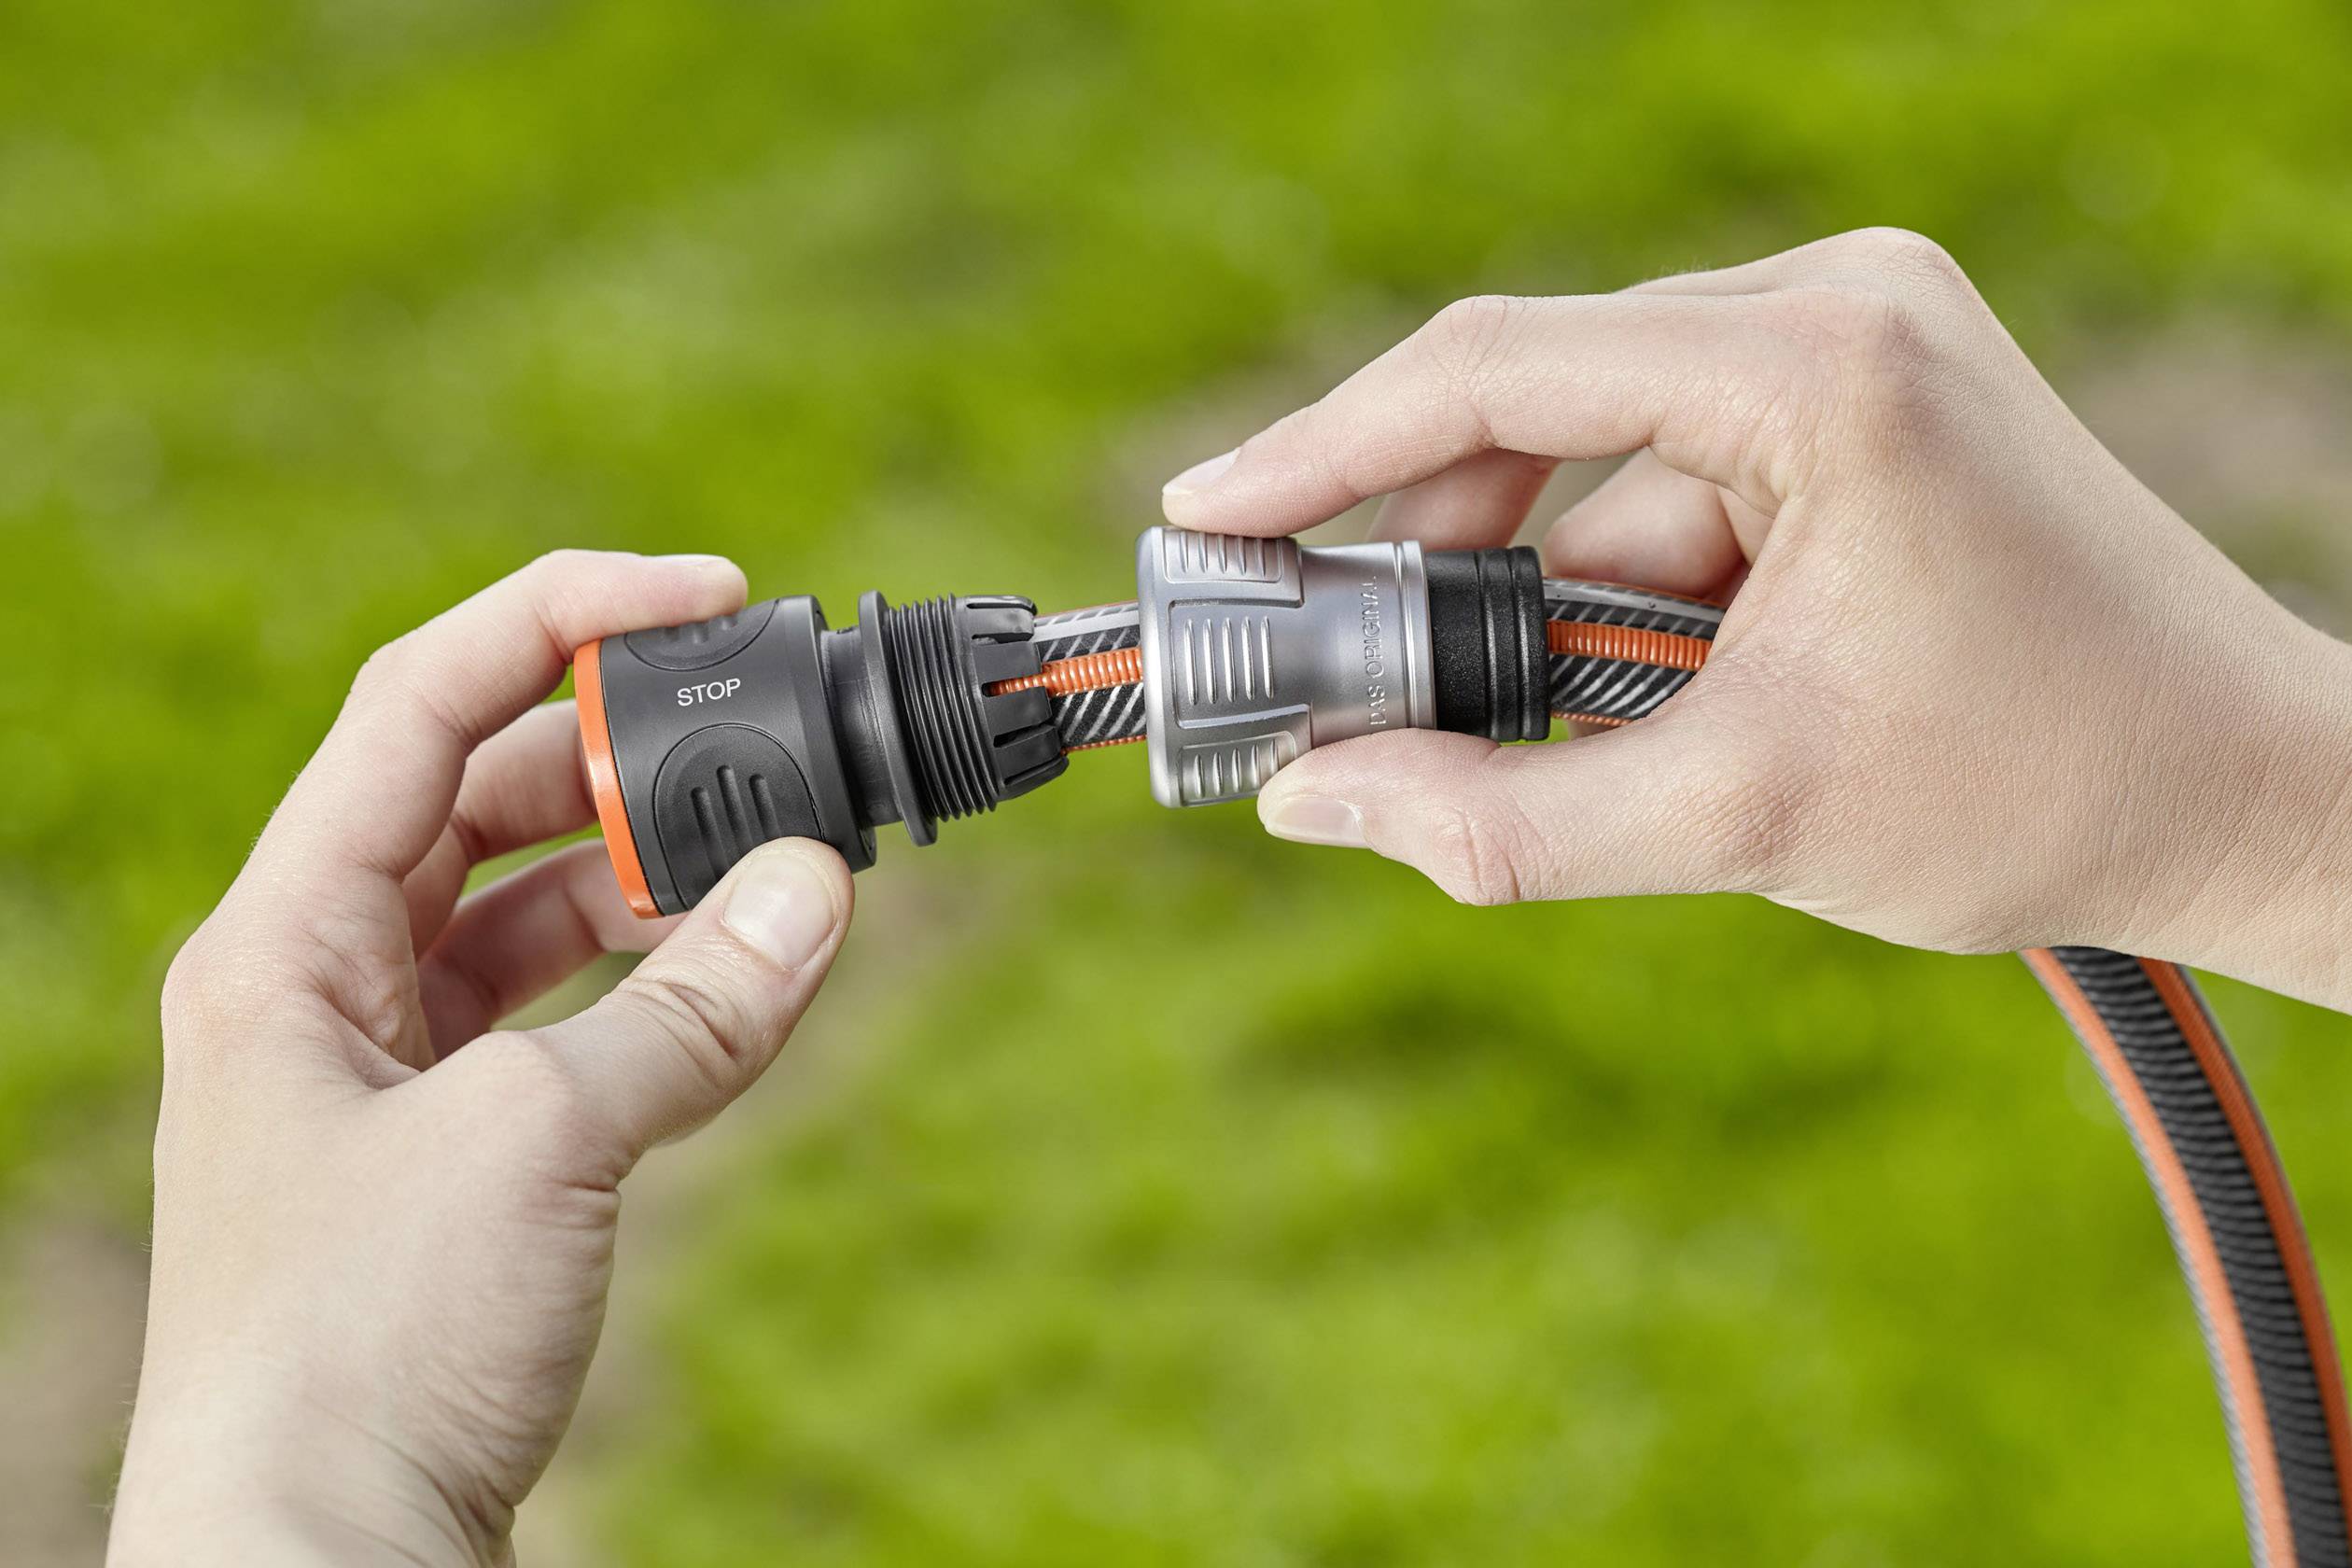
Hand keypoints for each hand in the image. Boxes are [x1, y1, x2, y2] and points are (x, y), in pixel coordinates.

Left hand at [110, 552, 856, 1566]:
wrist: (321, 1558)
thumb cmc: (362, 1344)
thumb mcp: (539, 1142)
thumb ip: (692, 1005)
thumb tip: (822, 889)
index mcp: (283, 938)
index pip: (417, 704)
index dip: (560, 619)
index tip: (703, 593)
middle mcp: (324, 984)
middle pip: (479, 795)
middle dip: (620, 753)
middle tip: (760, 730)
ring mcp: (388, 1071)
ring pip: (531, 910)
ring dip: (651, 873)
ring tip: (775, 855)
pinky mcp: (456, 1154)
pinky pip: (568, 1018)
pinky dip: (657, 983)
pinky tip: (743, 972)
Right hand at [1163, 228, 2351, 1008]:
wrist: (2249, 792)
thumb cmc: (2037, 794)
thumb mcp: (1746, 819)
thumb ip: (1504, 819)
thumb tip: (1311, 797)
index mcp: (1819, 365)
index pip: (1500, 371)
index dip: (1324, 450)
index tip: (1205, 515)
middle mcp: (1836, 303)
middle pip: (1540, 398)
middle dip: (1442, 551)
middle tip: (1345, 672)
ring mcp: (1859, 334)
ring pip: (1606, 455)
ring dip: (1569, 598)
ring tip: (1641, 730)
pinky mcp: (1866, 390)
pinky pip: (1681, 475)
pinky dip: (1646, 587)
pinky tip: (1709, 688)